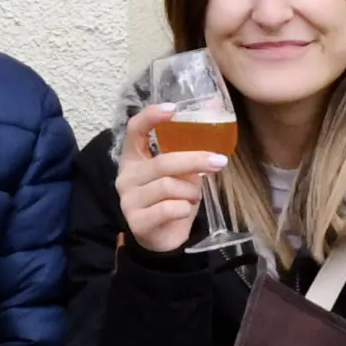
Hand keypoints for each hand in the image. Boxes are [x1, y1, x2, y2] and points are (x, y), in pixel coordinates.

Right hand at [116, 107, 229, 255]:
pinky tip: (184, 210)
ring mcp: (128, 200)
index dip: (151, 117)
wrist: (163, 237)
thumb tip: (216, 108)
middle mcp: (126, 176)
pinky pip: (169, 208)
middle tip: (219, 161)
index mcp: (133, 158)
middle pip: (163, 162)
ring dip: (190, 191)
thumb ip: (190, 149)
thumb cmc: (171, 199)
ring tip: (192, 197)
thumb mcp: (182, 172)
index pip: (135, 130)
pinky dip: (184, 208)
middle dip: (195, 160)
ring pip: (169, 186)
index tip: (173, 109)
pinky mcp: (137, 221)